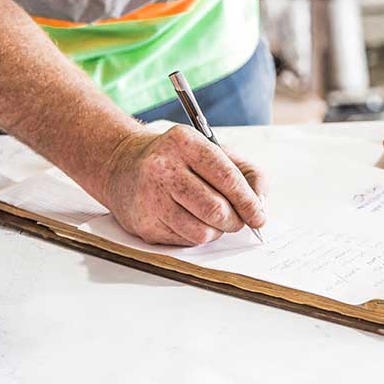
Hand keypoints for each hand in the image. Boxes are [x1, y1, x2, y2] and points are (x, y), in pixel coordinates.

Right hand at [100, 126, 267, 245]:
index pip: (226, 177)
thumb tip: (260, 204)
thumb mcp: (212, 151)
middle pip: (216, 209)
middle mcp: (163, 167)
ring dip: (216, 231)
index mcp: (185, 142)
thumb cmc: (178, 160)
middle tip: (238, 221)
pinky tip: (188, 219)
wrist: (123, 166)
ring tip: (211, 218)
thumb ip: (246, 172)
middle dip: (235, 221)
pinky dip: (196, 235)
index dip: (248, 201)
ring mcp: (150, 197)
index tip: (259, 216)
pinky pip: (185, 241)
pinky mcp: (144, 223)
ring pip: (202, 232)